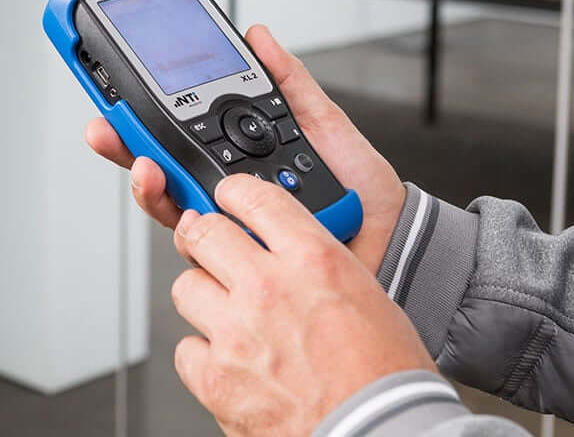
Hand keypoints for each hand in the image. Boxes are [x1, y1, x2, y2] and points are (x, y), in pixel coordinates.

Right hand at [85, 24, 404, 273]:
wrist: (399, 239)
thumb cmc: (362, 190)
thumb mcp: (322, 123)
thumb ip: (286, 81)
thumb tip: (257, 36)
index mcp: (235, 158)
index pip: (175, 136)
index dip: (140, 119)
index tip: (115, 97)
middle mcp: (223, 195)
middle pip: (158, 172)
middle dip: (127, 149)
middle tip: (111, 129)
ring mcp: (230, 231)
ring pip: (170, 211)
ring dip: (151, 186)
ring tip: (151, 168)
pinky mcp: (243, 264)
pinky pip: (202, 251)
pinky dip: (188, 229)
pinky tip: (188, 211)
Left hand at [170, 174, 433, 434]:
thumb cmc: (388, 379)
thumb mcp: (367, 295)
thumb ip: (318, 263)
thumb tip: (287, 250)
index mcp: (313, 260)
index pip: (252, 196)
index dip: (233, 193)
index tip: (229, 198)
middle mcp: (268, 288)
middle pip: (203, 232)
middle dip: (205, 236)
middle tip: (213, 247)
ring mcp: (236, 333)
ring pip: (186, 287)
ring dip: (203, 296)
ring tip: (227, 313)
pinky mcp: (216, 378)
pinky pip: (186, 348)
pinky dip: (202, 354)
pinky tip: (227, 360)